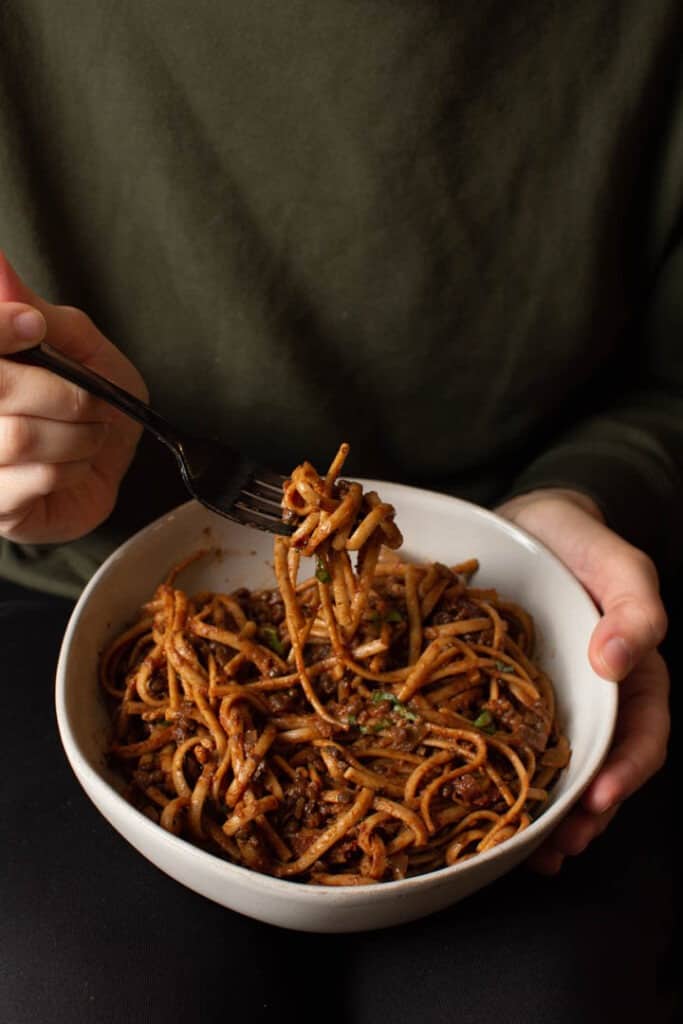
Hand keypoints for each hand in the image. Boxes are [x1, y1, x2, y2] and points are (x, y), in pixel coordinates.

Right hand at [0, 252, 147, 542]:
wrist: (112, 466)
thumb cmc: (91, 400)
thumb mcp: (76, 344)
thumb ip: (36, 309)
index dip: (2, 328)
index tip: (34, 327)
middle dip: (60, 392)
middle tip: (88, 400)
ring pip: (18, 436)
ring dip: (75, 433)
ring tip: (89, 432)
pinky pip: (34, 479)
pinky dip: (71, 466)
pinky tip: (75, 464)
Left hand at [496, 487, 669, 873]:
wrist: (525, 521)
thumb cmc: (578, 539)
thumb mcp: (618, 562)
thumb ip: (634, 607)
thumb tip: (615, 661)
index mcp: (628, 673)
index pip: (640, 735)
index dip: (625, 772)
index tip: (599, 800)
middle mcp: (590, 697)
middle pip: (597, 768)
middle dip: (582, 814)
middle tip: (554, 849)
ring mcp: (546, 700)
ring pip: (552, 766)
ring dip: (542, 813)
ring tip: (522, 852)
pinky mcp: (502, 695)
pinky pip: (506, 741)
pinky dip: (499, 777)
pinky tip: (478, 807)